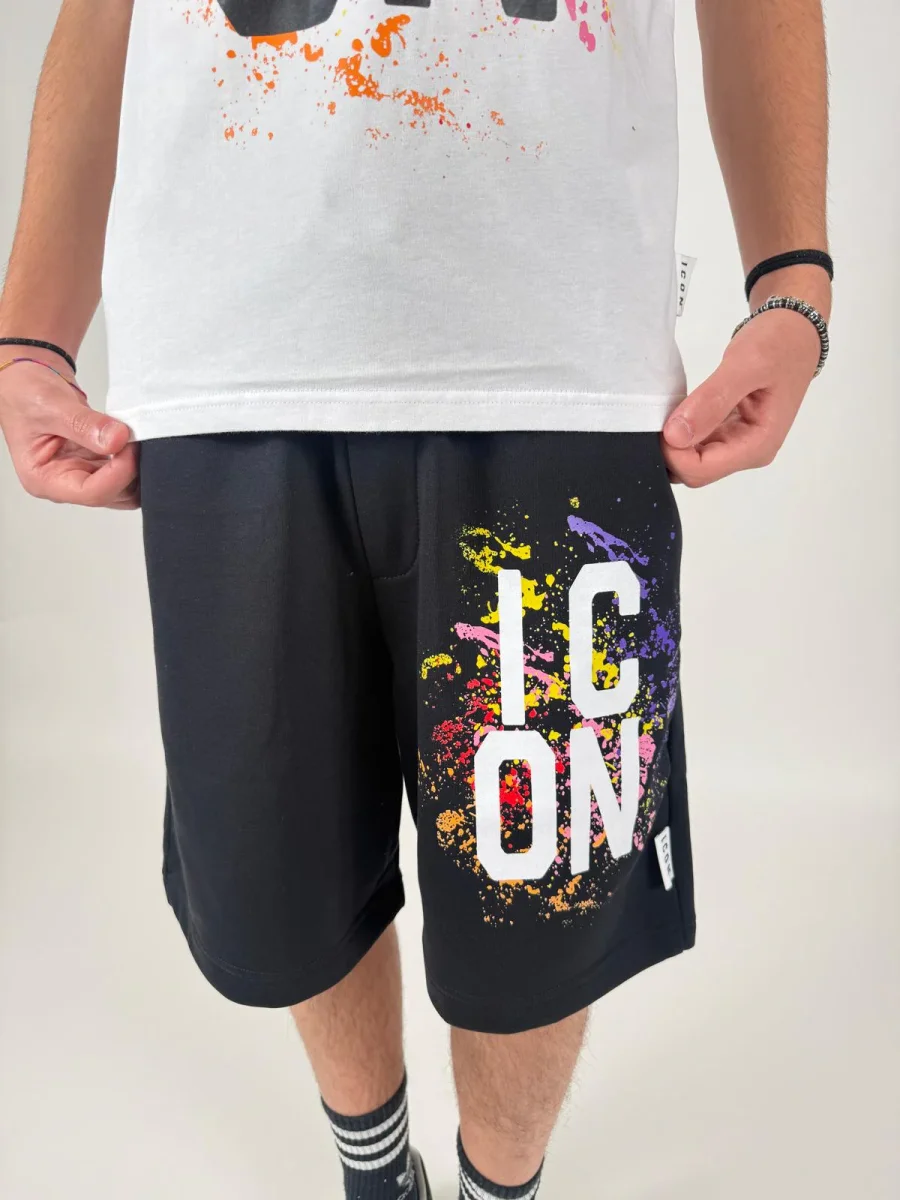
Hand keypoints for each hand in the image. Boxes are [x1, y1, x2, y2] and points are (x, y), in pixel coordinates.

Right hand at [0, 358, 138, 508]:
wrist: (27, 380)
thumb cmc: (24, 393)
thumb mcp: (51, 405)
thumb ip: (84, 424)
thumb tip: (117, 439)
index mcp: (44, 479)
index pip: (92, 493)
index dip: (118, 474)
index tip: (129, 446)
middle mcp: (64, 483)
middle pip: (112, 496)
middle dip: (130, 472)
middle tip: (135, 438)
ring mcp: (82, 473)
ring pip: (123, 488)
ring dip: (135, 466)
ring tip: (133, 436)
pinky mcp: (96, 463)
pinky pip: (123, 470)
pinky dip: (133, 457)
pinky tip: (132, 437)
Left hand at [662, 306, 821, 487]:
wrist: (795, 331)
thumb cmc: (778, 343)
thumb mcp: (745, 365)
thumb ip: (712, 400)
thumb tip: (676, 436)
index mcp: (758, 445)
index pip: (700, 471)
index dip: (673, 453)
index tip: (662, 420)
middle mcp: (747, 452)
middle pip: (693, 471)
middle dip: (671, 448)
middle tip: (661, 412)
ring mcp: (737, 444)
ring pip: (691, 459)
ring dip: (674, 440)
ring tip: (670, 407)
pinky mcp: (728, 432)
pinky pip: (695, 443)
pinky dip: (681, 430)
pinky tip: (679, 407)